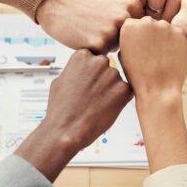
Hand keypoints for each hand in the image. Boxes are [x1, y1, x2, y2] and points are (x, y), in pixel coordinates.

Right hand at [15, 50, 133, 179]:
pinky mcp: (124, 89)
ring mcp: (112, 74)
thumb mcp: (60, 80)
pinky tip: (105, 109)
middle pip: (106, 67)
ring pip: (116, 80)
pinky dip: (119, 101)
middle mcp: (99, 61)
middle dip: (102, 80)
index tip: (85, 85)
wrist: (66, 131)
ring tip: (96, 105)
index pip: (94, 58)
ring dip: (110, 91)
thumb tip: (83, 67)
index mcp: (82, 55)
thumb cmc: (61, 108)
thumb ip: (75, 69)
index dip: (90, 74)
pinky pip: (125, 92)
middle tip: (91, 97)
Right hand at [36, 0, 143, 52]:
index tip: (113, 22)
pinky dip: (95, 50)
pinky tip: (86, 37)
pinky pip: (104, 55)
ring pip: (119, 50)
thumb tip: (155, 33)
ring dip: (107, 46)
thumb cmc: (89, 7)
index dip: (128, 32)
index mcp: (133, 4)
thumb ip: (135, 14)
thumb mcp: (116, 2)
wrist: (60, 6)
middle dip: (119, 40)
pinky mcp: (99, 43)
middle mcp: (126, 16)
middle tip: (100, 26)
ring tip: (93, 30)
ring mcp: (113, 30)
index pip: (142, 31)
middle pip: (132, 42)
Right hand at [119, 17, 186, 99]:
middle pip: (150, 24)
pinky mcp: (180, 33)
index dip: (137, 38)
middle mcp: (146, 21)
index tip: (139, 50)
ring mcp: (164, 26)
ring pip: (164, 28)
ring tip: (161, 57)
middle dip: (150, 35)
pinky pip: (177, 34)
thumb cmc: (138, 75)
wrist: (157, 89)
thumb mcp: (123, 54)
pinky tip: (170, 57)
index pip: (134, 24)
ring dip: (163, 38)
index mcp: (129, 26)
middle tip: (151, 54)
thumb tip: (137, 30)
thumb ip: (129, 38)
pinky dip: (175, 43)